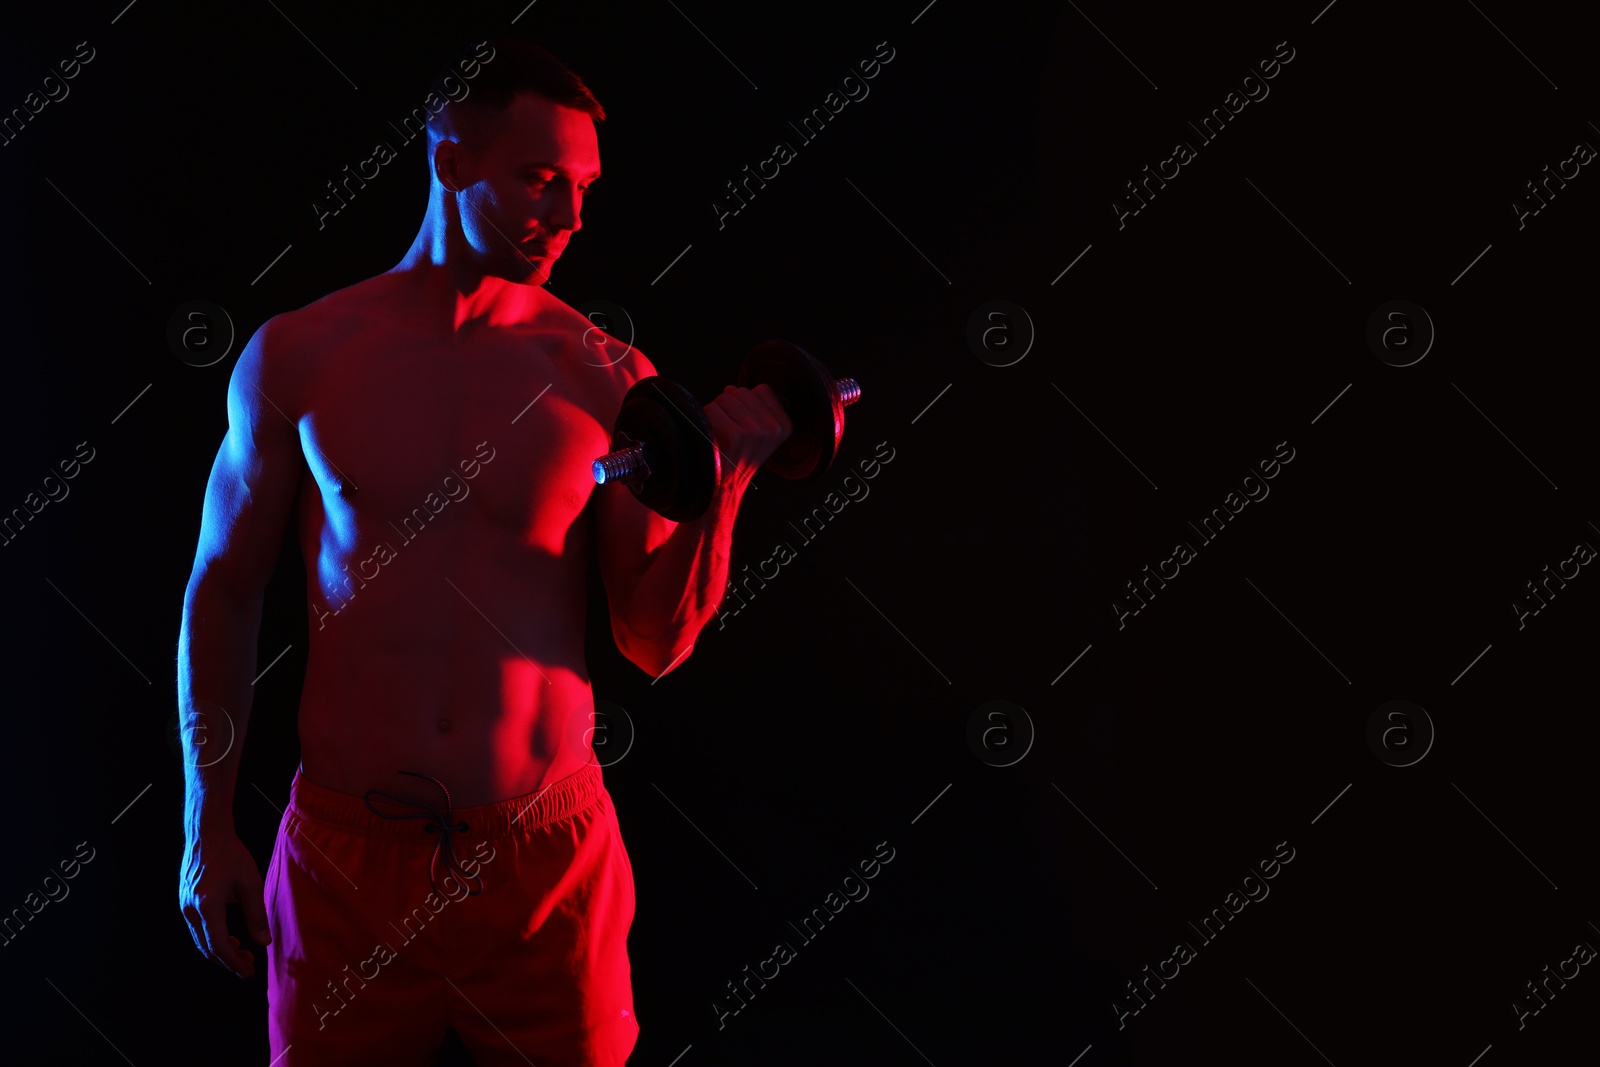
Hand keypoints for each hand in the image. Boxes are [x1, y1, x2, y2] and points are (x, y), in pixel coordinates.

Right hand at [180, 827, 270, 977]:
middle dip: (228, 961)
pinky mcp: (185, 901)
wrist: (207, 834)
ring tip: (242, 952)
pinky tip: (230, 937)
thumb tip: (264, 942)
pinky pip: (198, 929)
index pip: (219, 946)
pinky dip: (212, 938)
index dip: (234, 962)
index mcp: (207, 907)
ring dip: (220, 951)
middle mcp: (191, 911)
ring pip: (201, 940)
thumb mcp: (250, 884)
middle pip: (207, 948)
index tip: (248, 972)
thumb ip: (256, 914)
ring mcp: (185, 906)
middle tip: (248, 967)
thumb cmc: (231, 855)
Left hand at [703, 384, 792, 492]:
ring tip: (721, 435)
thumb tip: (730, 389)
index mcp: (784, 425)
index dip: (746, 403)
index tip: (743, 423)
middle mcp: (773, 428)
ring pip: (725, 398)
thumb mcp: (757, 433)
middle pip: (742, 392)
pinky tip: (713, 438)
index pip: (761, 390)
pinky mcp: (734, 434)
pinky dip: (707, 421)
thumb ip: (750, 406)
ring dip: (717, 413)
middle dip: (730, 407)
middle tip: (729, 432)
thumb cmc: (736, 458)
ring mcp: (754, 430)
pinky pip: (712, 409)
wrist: (724, 488)